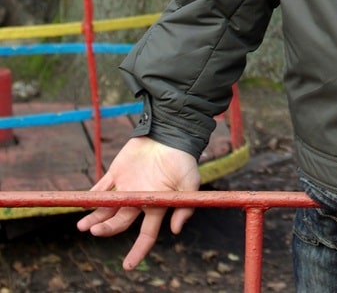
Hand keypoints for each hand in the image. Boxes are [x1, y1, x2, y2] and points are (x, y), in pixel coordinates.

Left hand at [76, 136, 200, 269]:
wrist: (170, 133)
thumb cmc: (184, 159)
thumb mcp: (190, 183)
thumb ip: (185, 206)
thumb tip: (176, 230)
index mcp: (156, 205)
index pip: (147, 234)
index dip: (138, 250)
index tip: (128, 265)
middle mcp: (139, 199)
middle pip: (120, 221)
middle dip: (106, 229)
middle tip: (95, 231)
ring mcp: (126, 187)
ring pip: (106, 208)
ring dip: (93, 218)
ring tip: (82, 226)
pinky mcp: (116, 173)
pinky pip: (100, 187)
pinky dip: (90, 196)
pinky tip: (83, 204)